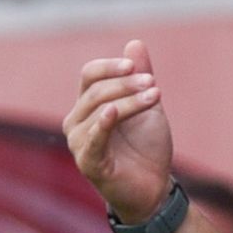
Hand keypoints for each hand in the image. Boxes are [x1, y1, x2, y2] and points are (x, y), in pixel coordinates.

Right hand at [64, 39, 172, 223]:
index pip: (90, 75)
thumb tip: (136, 43)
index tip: (135, 66)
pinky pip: (93, 138)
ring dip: (128, 101)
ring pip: (99, 110)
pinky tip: (113, 113)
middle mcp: (77, 121)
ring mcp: (79, 142)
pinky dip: (102, 124)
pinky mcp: (88, 163)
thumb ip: (139, 78)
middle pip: (96, 91)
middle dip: (126, 85)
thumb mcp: (147, 108)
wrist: (154, 189)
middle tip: (152, 84)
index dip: (110, 67)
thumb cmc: (147, 150)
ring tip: (154, 97)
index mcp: (87, 106)